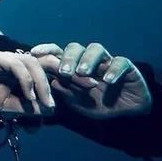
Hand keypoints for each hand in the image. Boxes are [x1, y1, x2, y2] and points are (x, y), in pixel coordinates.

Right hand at [0, 51, 56, 116]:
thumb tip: (49, 110)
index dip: (58, 80)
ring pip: (32, 63)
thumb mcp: (6, 106)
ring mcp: (6, 58)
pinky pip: (16, 66)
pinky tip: (28, 95)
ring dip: (41, 83)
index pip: (45, 70)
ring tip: (44, 101)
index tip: (67, 98)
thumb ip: (26, 107)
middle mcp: (16, 61)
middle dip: (57, 78)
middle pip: (44, 63)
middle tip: (58, 101)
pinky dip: (26, 80)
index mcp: (20, 71)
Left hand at [31, 42, 151, 118]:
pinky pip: (120, 62)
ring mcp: (107, 61)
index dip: (46, 49)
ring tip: (83, 73)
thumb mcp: (78, 102)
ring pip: (95, 49)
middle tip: (64, 72)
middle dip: (68, 58)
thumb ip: (65, 92)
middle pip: (75, 47)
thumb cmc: (98, 103)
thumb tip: (50, 80)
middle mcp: (89, 60)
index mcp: (74, 66)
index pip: (58, 52)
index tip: (34, 52)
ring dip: (87, 60)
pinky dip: (114, 70)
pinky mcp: (126, 66)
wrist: (126, 113)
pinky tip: (108, 80)